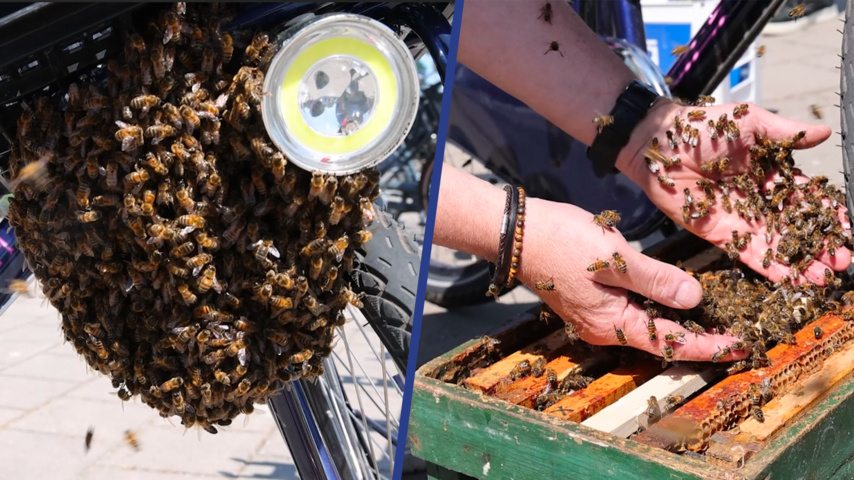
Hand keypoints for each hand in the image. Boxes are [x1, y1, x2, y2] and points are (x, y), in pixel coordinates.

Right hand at [517, 197, 746, 361]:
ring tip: (715, 314)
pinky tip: (673, 293)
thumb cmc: (562, 242)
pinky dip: (659, 305)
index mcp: (612, 324)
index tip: (742, 346)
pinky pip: (633, 309)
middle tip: (737, 330)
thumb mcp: (614, 259)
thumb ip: (656, 279)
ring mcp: (596, 315)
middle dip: (698, 336)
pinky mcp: (592, 299)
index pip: (670, 342)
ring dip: (679, 320)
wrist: (518, 233)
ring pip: (648, 323)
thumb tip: (695, 297)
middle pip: (660, 339)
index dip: (709, 346)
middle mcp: (605, 327)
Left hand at [617, 101, 850, 284]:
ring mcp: (739, 218)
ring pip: (774, 245)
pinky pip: (745, 253)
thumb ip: (786, 134)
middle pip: (794, 228)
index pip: (805, 198)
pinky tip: (788, 280)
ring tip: (822, 279)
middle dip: (818, 246)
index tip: (844, 230)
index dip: (825, 214)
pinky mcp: (718, 232)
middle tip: (841, 263)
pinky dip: (767, 267)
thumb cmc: (702, 126)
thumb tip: (824, 133)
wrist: (660, 142)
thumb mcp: (751, 123)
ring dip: (798, 263)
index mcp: (770, 173)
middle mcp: (758, 200)